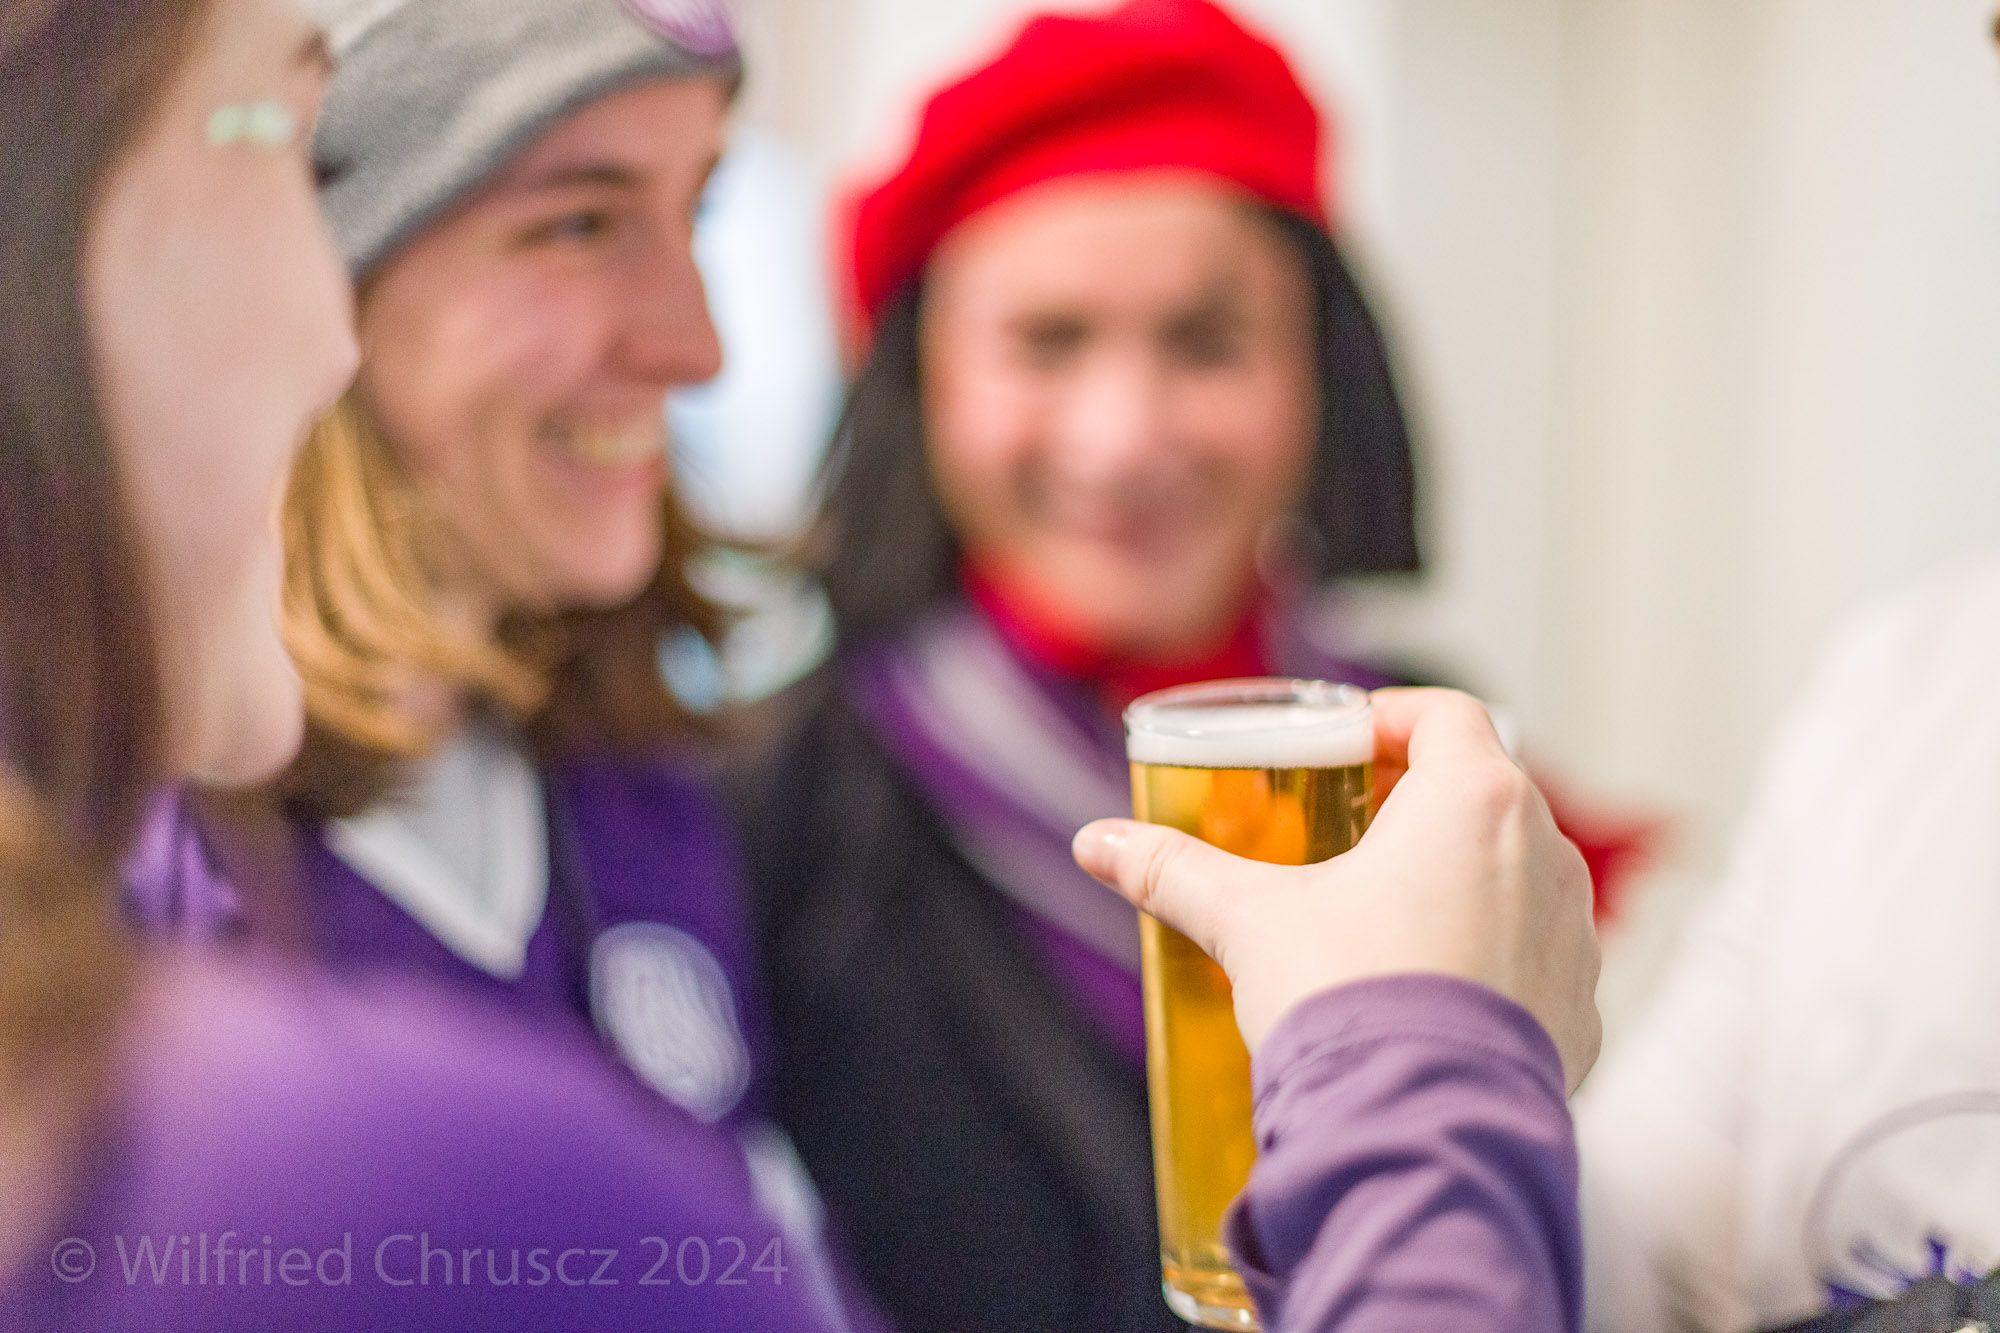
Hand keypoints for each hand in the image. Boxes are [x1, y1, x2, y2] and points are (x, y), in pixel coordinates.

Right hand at [1074, 688, 1600, 1092]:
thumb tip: (1097, 843)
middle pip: (1484, 791)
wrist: (1416, 1129)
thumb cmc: (1345, 999)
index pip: (1448, 714)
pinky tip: (1426, 992)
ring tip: (1384, 915)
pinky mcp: (1578, 1010)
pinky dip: (1488, 958)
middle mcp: (1544, 854)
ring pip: (1517, 874)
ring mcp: (1574, 935)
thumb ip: (1172, 869)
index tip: (1348, 743)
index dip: (1394, 717)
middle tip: (1348, 829)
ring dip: (1460, 877)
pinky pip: (1536, 960)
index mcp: (1474, 800)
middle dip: (1417, 802)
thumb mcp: (1247, 920)